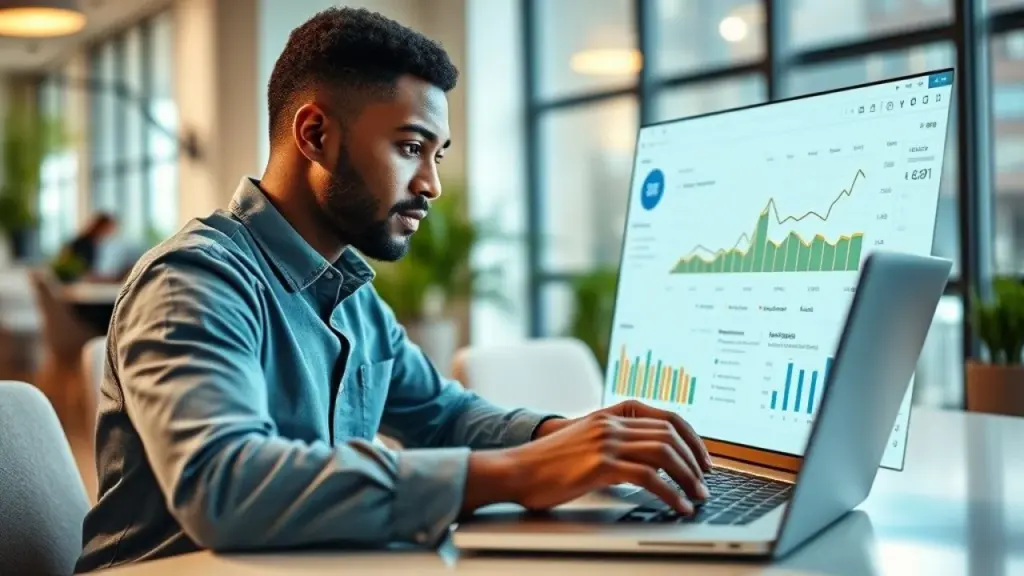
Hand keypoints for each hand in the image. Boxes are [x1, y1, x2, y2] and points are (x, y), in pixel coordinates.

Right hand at [462, 402, 709, 515]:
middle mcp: (611, 423)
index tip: (704, 458)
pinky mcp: (601, 465)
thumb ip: (613, 441)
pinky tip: (678, 505)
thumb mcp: (585, 440)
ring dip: (688, 477)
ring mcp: (606, 442)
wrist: (515, 469)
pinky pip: (648, 477)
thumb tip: (648, 460)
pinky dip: (671, 493)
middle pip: (670, 434)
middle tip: (705, 482)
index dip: (692, 437)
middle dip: (695, 460)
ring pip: (664, 453)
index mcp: (610, 414)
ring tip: (698, 496)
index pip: (666, 417)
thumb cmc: (547, 463)